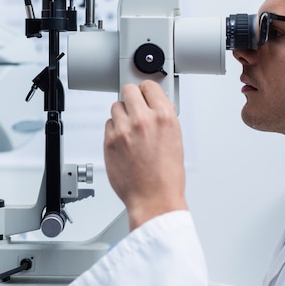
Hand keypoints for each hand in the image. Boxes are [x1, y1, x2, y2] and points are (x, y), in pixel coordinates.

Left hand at [104, 80, 186, 229]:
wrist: (154, 199)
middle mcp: (143, 120)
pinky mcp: (109, 142)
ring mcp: (124, 130)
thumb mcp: (175, 141)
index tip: (145, 95)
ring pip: (116, 107)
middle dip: (132, 98)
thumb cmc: (167, 176)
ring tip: (130, 130)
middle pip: (128, 90)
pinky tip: (124, 142)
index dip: (147, 91)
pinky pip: (108, 125)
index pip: (149, 86)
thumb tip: (159, 106)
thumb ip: (164, 119)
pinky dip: (114, 130)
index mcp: (164, 117)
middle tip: (135, 108)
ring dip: (122, 115)